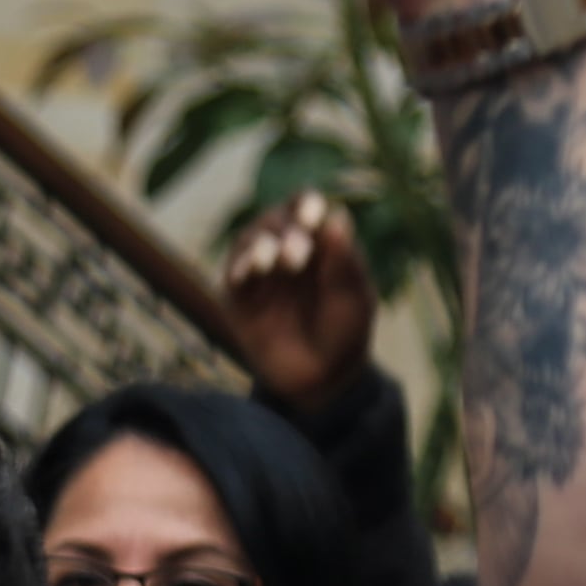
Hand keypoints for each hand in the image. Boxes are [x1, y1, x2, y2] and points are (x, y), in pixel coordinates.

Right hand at [223, 191, 374, 409]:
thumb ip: (344, 263)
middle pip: (276, 220)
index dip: (306, 205)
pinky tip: (249, 272)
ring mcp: (260, 271)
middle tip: (295, 258)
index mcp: (317, 240)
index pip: (306, 208)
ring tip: (270, 261)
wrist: (320, 380)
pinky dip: (239, 267)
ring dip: (260, 245)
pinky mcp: (237, 296)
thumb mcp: (353, 299)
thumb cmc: (344, 333)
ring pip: (250, 240)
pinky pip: (232, 273)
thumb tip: (337, 216)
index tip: (312, 218)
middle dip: (285, 232)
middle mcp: (284, 247)